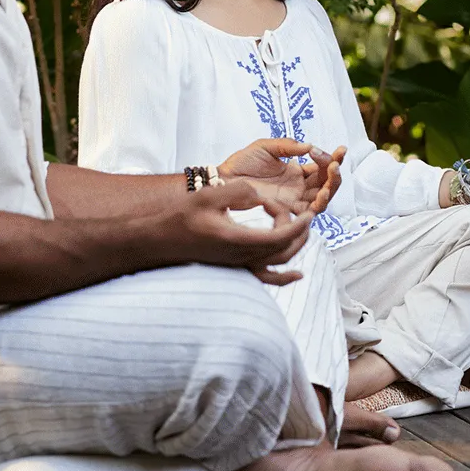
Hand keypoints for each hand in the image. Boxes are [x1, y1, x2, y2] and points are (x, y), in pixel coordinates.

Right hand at [167, 197, 312, 284]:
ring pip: (277, 264)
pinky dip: (284, 279)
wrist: (162, 240)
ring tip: (303, 231)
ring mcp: (238, 265)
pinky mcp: (235, 267)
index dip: (298, 226)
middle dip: (298, 231)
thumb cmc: (182, 217)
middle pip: (283, 250)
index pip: (279, 238)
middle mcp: (240, 257)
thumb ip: (240, 191)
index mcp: (236, 240)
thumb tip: (261, 196)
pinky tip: (297, 275)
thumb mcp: (210, 195)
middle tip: (301, 212)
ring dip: (295, 247)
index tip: (307, 212)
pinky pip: (264, 278)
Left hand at [220, 138, 341, 217]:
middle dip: (335, 173)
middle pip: (326, 184)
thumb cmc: (241, 164)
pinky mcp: (286, 212)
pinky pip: (308, 212)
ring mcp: (293, 201)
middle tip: (335, 162)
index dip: (332, 158)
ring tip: (332, 174)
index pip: (321, 167)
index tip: (339, 149)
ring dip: (331, 187)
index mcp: (295, 172)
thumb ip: (287, 146)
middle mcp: (298, 188)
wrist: (223, 180)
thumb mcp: (265, 147)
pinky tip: (321, 194)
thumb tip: (309, 146)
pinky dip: (319, 204)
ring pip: (322, 198)